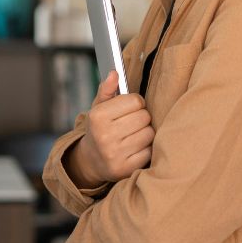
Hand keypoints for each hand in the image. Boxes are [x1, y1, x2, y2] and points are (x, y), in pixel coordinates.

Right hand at [67, 71, 153, 186]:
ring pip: (149, 134)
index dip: (136, 103)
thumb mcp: (98, 108)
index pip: (135, 101)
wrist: (91, 161)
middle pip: (144, 117)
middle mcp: (105, 135)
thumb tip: (115, 73)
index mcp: (98, 117)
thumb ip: (107, 90)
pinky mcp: (125, 169)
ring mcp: (115, 154)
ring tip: (133, 135)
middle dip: (141, 118)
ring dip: (145, 133)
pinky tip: (134, 149)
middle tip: (132, 123)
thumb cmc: (100, 129)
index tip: (129, 108)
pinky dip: (145, 149)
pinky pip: (149, 152)